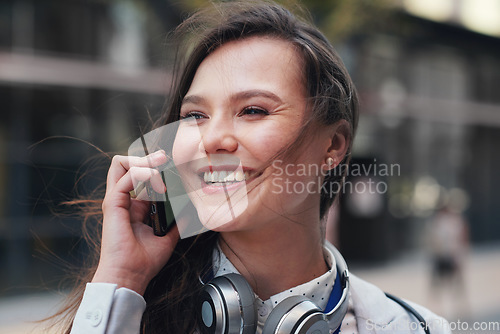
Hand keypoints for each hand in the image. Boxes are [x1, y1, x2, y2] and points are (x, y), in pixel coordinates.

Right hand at [92, 150, 179, 294]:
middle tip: (164, 158)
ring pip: (121, 164)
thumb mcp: (167, 237)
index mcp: (135, 206)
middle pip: (127, 165)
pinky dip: (141, 172)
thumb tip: (189, 212)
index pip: (140, 175)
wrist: (131, 275)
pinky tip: (155, 180)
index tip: (172, 166)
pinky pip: (124, 178)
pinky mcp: (112, 204)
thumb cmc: (144, 261)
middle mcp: (124, 200)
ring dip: (143, 161)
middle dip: (147, 157)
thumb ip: (177, 223)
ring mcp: (116, 201)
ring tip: (160, 169)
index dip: (154, 167)